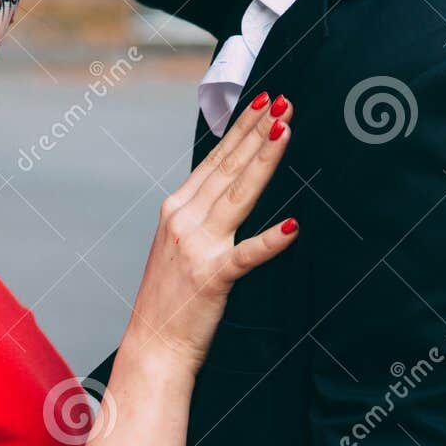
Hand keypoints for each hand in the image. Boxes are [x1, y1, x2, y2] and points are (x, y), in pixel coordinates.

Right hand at [122, 93, 298, 374]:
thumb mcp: (179, 244)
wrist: (153, 344)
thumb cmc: (171, 298)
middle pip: (229, 167)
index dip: (241, 129)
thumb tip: (227, 189)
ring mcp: (197, 246)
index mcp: (176, 209)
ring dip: (263, 159)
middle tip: (282, 101)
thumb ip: (201, 215)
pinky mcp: (213, 276)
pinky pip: (247, 255)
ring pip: (238, 194)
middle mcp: (183, 219)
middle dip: (257, 131)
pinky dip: (270, 241)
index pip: (215, 160)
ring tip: (284, 130)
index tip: (262, 102)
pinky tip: (292, 226)